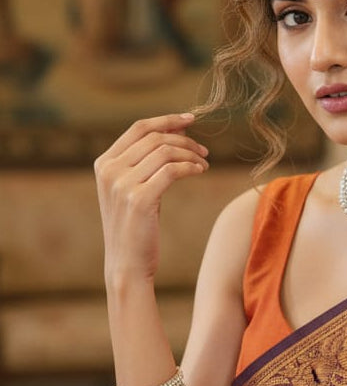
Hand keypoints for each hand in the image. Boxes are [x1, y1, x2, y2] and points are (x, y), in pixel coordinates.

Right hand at [94, 112, 208, 282]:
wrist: (127, 265)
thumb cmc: (135, 228)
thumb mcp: (132, 190)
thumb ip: (143, 163)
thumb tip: (173, 131)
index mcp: (104, 164)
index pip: (138, 128)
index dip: (167, 120)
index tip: (191, 120)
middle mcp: (109, 171)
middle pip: (155, 138)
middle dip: (184, 139)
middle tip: (204, 150)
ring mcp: (122, 185)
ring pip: (165, 152)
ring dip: (190, 154)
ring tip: (204, 163)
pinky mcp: (140, 200)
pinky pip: (172, 171)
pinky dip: (190, 167)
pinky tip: (200, 171)